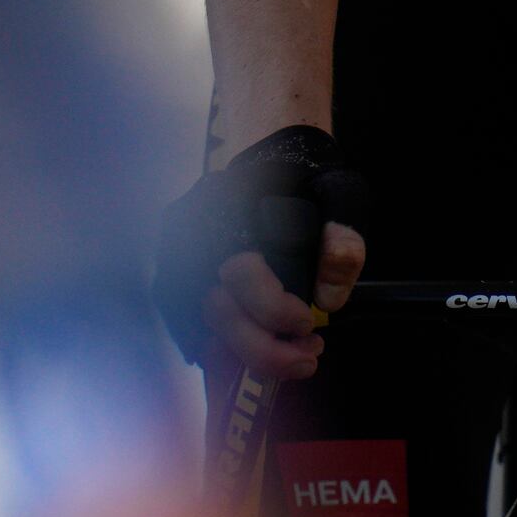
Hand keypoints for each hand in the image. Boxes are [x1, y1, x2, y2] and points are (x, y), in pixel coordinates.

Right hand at [158, 129, 361, 385]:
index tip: (308, 324)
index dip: (274, 310)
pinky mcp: (174, 272)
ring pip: (199, 322)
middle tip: (307, 359)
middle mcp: (193, 233)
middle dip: (263, 349)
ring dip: (245, 352)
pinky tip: (255, 353)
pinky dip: (219, 345)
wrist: (270, 157)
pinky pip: (188, 322)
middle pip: (216, 309)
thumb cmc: (306, 179)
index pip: (241, 274)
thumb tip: (329, 299)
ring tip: (293, 358)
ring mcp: (176, 253)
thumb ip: (342, 238)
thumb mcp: (341, 195)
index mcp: (233, 208)